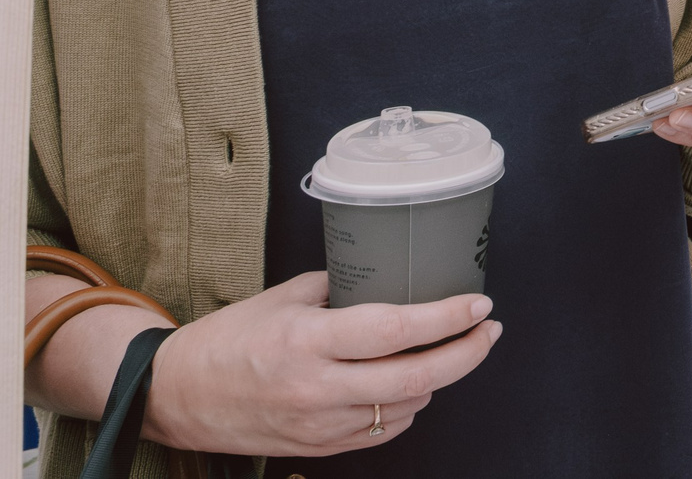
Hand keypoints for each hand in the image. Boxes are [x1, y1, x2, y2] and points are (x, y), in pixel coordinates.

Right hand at [145, 272, 499, 456]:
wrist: (175, 396)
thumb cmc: (229, 339)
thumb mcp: (285, 297)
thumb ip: (342, 286)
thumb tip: (394, 271)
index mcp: (306, 342)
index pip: (394, 331)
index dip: (446, 319)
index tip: (479, 305)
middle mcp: (316, 388)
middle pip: (416, 379)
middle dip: (466, 354)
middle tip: (488, 331)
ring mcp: (318, 425)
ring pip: (406, 407)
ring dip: (438, 379)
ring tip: (448, 350)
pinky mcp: (316, 449)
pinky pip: (382, 430)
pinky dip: (406, 406)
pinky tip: (410, 384)